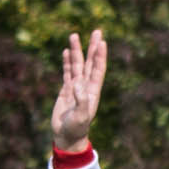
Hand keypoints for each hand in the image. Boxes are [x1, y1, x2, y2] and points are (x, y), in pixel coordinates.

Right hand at [50, 30, 105, 152]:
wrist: (67, 137)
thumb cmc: (76, 129)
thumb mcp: (80, 117)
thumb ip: (81, 102)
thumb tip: (78, 85)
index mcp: (93, 92)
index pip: (98, 69)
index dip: (100, 56)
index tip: (102, 42)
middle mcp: (86, 87)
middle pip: (90, 63)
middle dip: (92, 47)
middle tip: (96, 31)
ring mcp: (76, 88)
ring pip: (77, 65)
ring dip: (77, 51)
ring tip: (74, 35)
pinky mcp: (66, 91)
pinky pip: (67, 73)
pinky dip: (67, 62)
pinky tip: (67, 52)